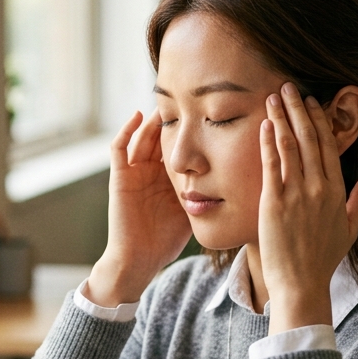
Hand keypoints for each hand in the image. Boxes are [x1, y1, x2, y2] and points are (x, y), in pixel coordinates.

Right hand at [86, 110, 192, 306]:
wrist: (139, 260)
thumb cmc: (166, 241)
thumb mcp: (193, 209)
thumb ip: (208, 192)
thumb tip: (239, 179)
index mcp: (168, 177)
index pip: (179, 145)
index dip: (191, 129)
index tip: (211, 112)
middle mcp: (150, 171)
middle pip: (161, 136)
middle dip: (173, 118)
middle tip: (190, 98)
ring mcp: (133, 173)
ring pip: (142, 137)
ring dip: (153, 119)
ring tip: (166, 101)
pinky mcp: (119, 177)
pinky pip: (119, 148)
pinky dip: (126, 130)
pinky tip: (138, 116)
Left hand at [258, 83, 357, 333]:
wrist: (301, 284)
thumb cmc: (322, 260)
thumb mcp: (349, 229)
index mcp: (337, 192)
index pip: (329, 146)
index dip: (320, 121)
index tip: (313, 102)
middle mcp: (320, 188)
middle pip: (310, 138)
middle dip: (299, 109)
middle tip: (289, 86)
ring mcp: (297, 194)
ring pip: (291, 145)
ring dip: (282, 117)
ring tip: (273, 96)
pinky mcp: (275, 202)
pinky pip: (272, 164)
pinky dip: (269, 141)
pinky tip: (265, 123)